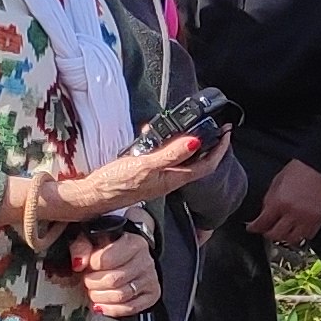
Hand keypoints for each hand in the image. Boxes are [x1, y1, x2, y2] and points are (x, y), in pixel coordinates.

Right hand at [32, 131, 222, 230]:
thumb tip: (196, 142)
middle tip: (212, 125)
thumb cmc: (116, 184)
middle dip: (207, 143)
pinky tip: (151, 135)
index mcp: (173, 179)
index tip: (227, 132)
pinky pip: (161, 157)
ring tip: (183, 125)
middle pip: (197, 162)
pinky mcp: (146, 174)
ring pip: (179, 159)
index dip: (220, 149)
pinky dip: (162, 144)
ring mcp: (158, 177)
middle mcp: (169, 180)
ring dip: (183, 142)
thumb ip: (170, 154)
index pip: (206, 165)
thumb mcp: (145, 165)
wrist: (93, 196)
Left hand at [72, 224, 160, 316]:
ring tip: (93, 292)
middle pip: (113, 280)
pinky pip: (131, 308)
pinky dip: (112, 309)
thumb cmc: (109, 248)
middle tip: (87, 281)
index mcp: (132, 243)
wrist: (129, 255)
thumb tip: (78, 263)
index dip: (91, 266)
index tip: (87, 266)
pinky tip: (102, 305)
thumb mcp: (92, 241)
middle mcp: (145, 260)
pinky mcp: (152, 294)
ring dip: (100, 297)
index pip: (107, 259)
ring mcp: (150, 279)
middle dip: (94, 284)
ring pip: (121, 296)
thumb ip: (81, 248)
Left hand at [247, 157, 320, 246]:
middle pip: (276, 235)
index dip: (254, 227)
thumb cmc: (300, 169)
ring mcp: (306, 219)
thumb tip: (264, 213)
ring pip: (292, 239)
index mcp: (279, 201)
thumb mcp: (277, 181)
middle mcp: (292, 213)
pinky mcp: (318, 220)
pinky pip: (308, 236)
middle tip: (267, 230)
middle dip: (268, 234)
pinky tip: (297, 230)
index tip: (252, 228)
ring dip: (285, 237)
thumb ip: (269, 199)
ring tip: (282, 232)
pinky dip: (301, 235)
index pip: (262, 223)